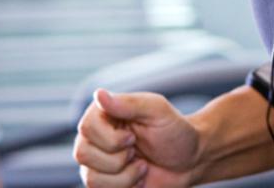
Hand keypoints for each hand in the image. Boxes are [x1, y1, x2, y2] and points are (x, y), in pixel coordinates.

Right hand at [74, 89, 199, 187]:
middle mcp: (95, 136)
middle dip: (119, 159)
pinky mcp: (104, 182)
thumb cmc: (175, 131)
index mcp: (104, 113)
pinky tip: (137, 178)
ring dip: (124, 176)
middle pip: (82, 154)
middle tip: (136, 151)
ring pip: (91, 178)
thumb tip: (98, 94)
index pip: (85, 128)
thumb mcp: (157, 111)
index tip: (133, 137)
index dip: (111, 139)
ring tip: (140, 166)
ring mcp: (97, 161)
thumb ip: (128, 103)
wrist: (190, 161)